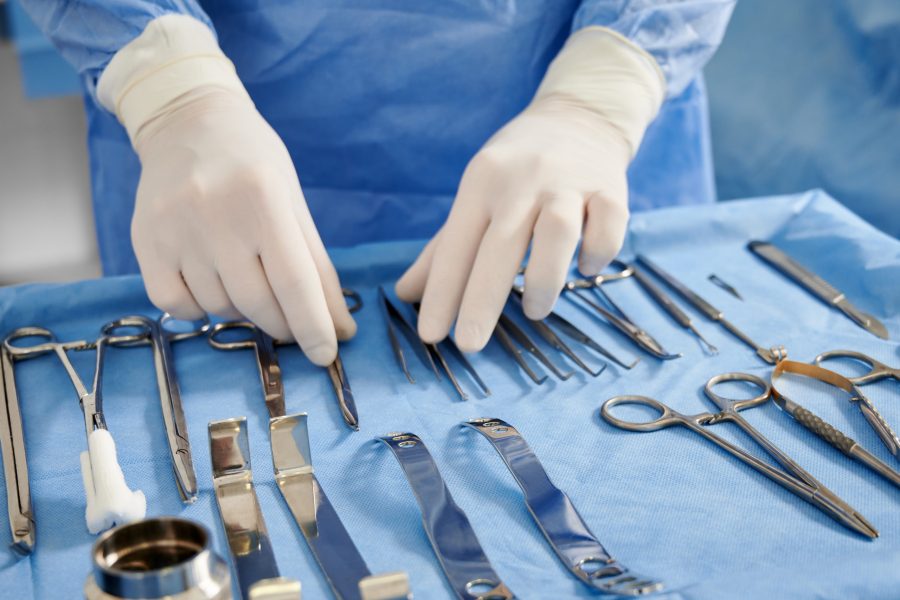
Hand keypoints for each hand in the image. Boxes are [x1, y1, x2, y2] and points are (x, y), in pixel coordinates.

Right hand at [132, 87, 354, 364]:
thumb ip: (318, 268)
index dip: (313, 326)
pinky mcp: (143, 241)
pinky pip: (176, 306)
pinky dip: (199, 310)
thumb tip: (340, 330)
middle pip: (257, 302)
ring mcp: (174, 229)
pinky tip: (211, 286)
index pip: (294, 281)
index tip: (327, 355)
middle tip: (292, 324)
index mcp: (264, 199)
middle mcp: (216, 214)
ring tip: (247, 281)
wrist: (187, 122)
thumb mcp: (295, 204)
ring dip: (242, 312)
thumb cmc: (254, 165)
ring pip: (218, 307)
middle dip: (283, 325)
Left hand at [395, 96, 630, 351]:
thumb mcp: (474, 195)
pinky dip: (599, 251)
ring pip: (557, 232)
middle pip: (501, 244)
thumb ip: (443, 249)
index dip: (442, 292)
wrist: (579, 115)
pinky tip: (587, 269)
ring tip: (534, 312)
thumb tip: (404, 294)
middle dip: (481, 299)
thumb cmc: (516, 168)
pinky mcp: (610, 187)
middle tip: (469, 344)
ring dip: (544, 278)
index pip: (456, 245)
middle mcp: (523, 181)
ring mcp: (569, 182)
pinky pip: (610, 222)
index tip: (430, 336)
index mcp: (481, 183)